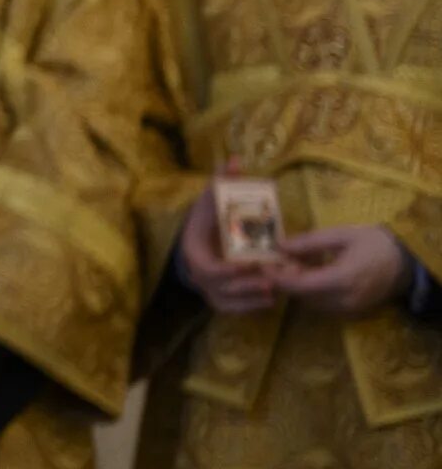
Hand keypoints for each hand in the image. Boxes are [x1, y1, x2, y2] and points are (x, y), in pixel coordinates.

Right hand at [177, 184, 283, 315]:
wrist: (197, 241)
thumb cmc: (208, 219)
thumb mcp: (212, 200)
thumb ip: (221, 183)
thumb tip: (235, 159)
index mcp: (193, 252)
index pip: (206, 268)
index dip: (227, 271)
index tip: (249, 265)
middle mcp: (196, 276)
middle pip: (219, 287)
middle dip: (245, 286)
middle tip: (271, 281)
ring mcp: (206, 290)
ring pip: (226, 302)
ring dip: (250, 298)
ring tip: (275, 291)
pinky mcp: (217, 299)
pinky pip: (230, 309)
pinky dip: (248, 308)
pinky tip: (269, 300)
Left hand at [271, 224, 412, 318]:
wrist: (407, 263)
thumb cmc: (375, 243)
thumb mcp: (341, 235)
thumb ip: (309, 242)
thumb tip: (278, 245)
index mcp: (342, 279)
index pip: (299, 286)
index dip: (277, 278)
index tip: (261, 266)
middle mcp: (344, 300)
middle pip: (302, 296)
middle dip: (285, 281)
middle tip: (275, 262)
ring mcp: (349, 309)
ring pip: (310, 303)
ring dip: (298, 287)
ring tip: (294, 265)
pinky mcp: (352, 312)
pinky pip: (323, 305)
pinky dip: (312, 292)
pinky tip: (311, 274)